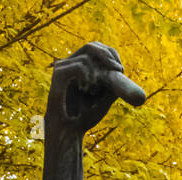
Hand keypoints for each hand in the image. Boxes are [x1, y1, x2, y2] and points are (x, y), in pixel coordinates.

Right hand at [40, 44, 144, 179]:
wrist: (69, 132)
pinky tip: (89, 88)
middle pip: (92, 45)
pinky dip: (88, 75)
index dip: (111, 54)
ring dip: (98, 71)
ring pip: (87, 55)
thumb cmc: (85, 117)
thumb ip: (113, 87)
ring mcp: (64, 68)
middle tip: (118, 69)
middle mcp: (72, 64)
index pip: (98, 49)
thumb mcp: (105, 101)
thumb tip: (123, 75)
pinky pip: (79, 66)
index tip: (121, 69)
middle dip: (108, 55)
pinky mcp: (59, 74)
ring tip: (97, 89)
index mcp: (82, 68)